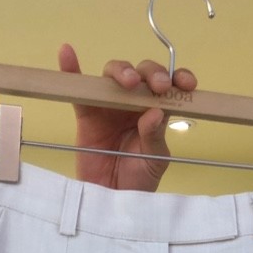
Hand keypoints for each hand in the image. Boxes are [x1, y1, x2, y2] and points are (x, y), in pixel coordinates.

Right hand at [58, 44, 197, 191]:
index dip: (177, 78)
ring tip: (129, 82)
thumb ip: (155, 136)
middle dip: (152, 74)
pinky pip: (80, 90)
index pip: (169, 86)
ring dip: (123, 71)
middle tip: (158, 86)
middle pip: (142, 73)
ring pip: (115, 75)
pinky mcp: (87, 114)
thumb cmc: (138, 180)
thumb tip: (155, 111)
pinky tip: (67, 52)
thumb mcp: (155, 161)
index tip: (186, 83)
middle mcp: (134, 103)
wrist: (113, 201)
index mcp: (156, 111)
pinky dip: (72, 70)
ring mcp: (110, 105)